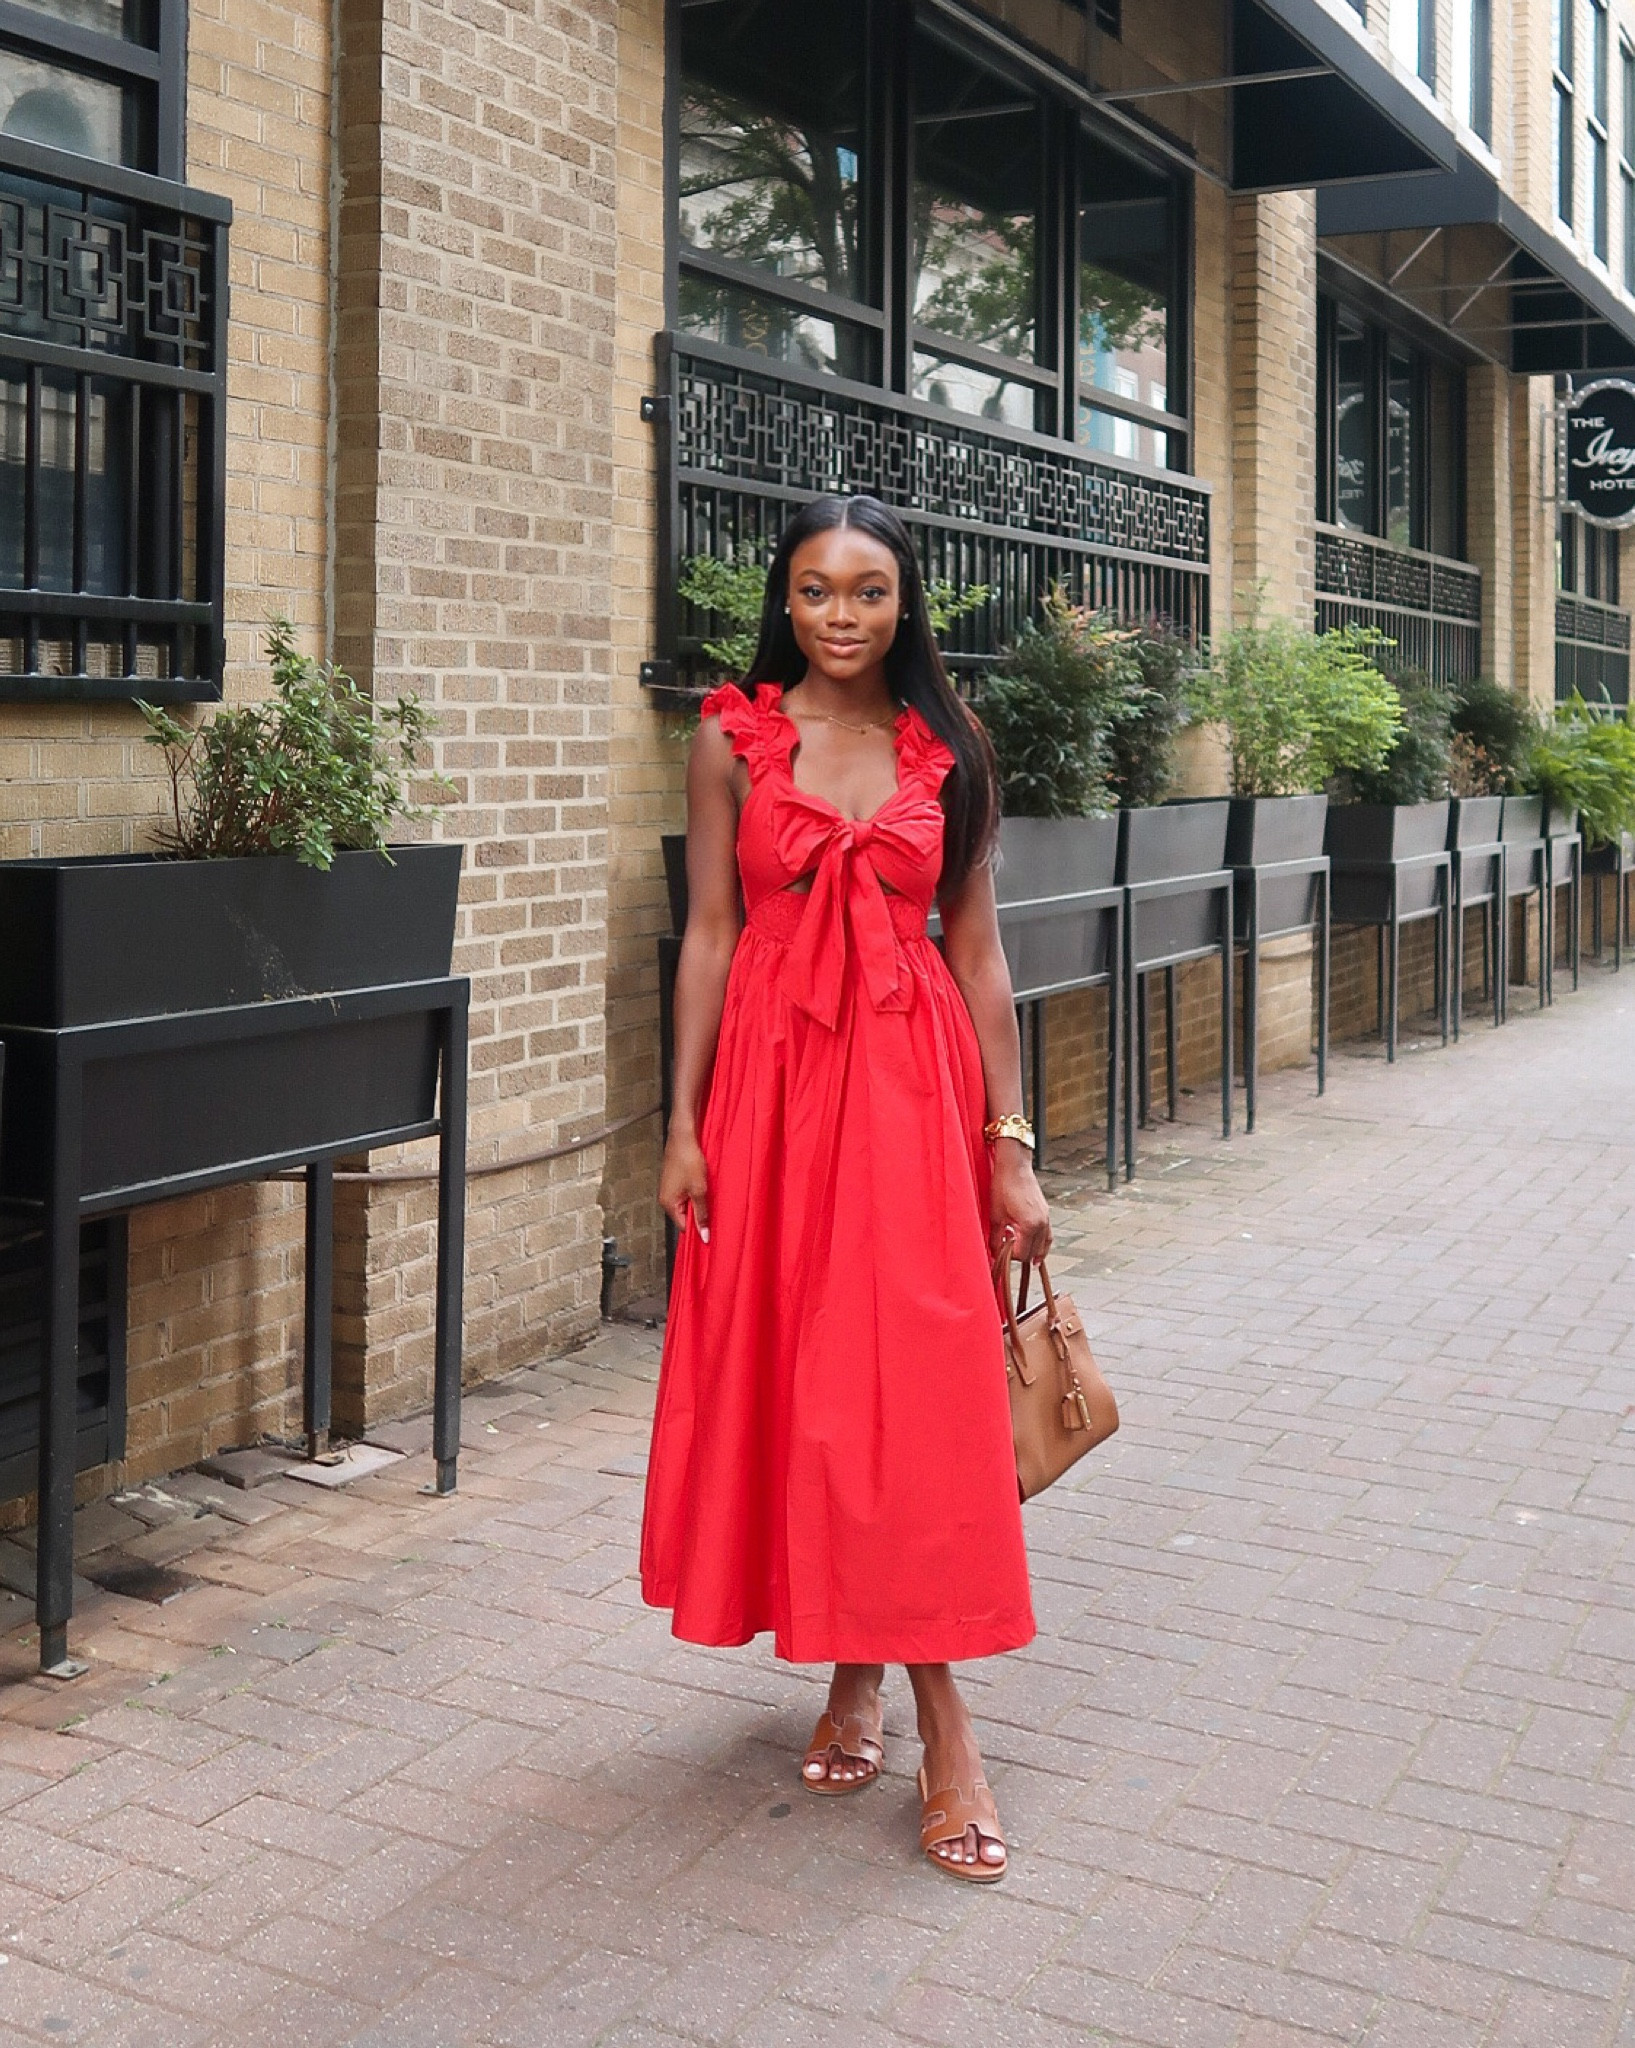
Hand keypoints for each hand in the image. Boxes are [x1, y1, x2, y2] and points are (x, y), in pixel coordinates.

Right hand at [659, 1128, 710, 1243]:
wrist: (683, 1135)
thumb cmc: (688, 1159)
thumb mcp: (699, 1190)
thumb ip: (702, 1213)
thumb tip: (703, 1235)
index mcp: (668, 1203)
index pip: (684, 1226)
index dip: (698, 1228)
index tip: (713, 1228)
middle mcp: (666, 1197)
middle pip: (685, 1215)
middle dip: (700, 1214)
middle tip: (714, 1210)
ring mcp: (670, 1187)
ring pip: (687, 1203)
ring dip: (699, 1201)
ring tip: (709, 1194)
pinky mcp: (675, 1179)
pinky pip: (687, 1192)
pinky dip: (696, 1191)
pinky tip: (705, 1185)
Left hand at [990, 1144, 1049, 1265]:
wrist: (1014, 1166)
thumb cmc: (1004, 1187)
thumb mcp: (996, 1216)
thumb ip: (996, 1238)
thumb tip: (994, 1253)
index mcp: (1030, 1226)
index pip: (1022, 1254)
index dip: (1009, 1257)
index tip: (1000, 1251)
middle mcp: (1042, 1224)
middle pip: (1033, 1252)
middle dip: (1019, 1255)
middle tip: (1006, 1251)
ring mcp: (1046, 1218)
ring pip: (1044, 1245)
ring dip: (1032, 1252)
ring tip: (1024, 1259)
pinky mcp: (1046, 1213)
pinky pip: (1047, 1235)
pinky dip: (1042, 1244)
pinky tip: (1037, 1250)